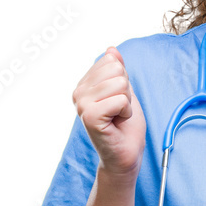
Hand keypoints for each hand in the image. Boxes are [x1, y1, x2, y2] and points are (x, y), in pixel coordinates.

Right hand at [72, 46, 146, 176]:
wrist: (126, 156)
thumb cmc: (125, 127)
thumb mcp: (125, 92)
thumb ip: (117, 71)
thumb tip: (111, 49)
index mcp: (84, 84)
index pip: (111, 61)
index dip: (124, 82)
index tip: (118, 102)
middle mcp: (79, 92)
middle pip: (116, 69)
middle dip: (126, 91)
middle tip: (119, 111)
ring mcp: (81, 104)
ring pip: (120, 84)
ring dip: (127, 103)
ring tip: (118, 117)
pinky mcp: (89, 116)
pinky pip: (120, 99)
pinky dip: (126, 112)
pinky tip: (117, 123)